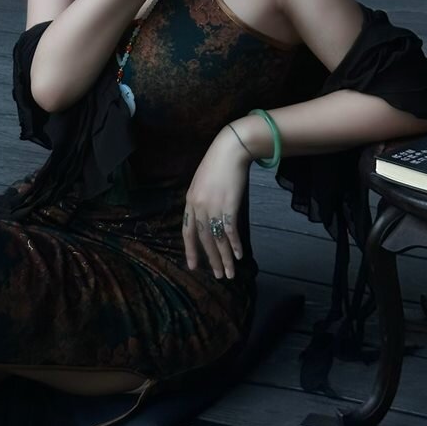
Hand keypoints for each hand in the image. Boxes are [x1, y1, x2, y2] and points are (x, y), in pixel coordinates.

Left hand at [183, 128, 249, 279]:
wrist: (231, 149)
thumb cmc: (218, 163)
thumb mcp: (202, 182)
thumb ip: (201, 200)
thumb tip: (204, 218)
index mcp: (190, 201)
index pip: (187, 231)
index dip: (191, 250)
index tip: (193, 266)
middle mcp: (199, 207)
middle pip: (204, 239)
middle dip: (211, 259)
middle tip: (218, 276)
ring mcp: (213, 207)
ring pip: (217, 239)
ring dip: (224, 258)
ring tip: (229, 273)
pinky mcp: (229, 205)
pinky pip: (230, 231)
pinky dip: (234, 245)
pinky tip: (239, 255)